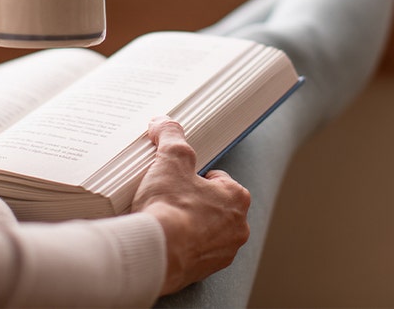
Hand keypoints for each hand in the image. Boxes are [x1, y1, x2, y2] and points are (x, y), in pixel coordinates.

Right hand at [132, 116, 250, 295]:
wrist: (155, 253)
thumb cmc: (169, 207)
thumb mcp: (170, 160)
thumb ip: (170, 136)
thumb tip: (163, 122)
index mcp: (238, 197)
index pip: (217, 180)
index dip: (194, 178)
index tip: (177, 182)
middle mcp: (238, 226)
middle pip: (213, 207)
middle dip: (193, 204)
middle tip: (169, 202)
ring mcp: (223, 251)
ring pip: (206, 232)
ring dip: (189, 227)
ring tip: (164, 223)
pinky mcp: (205, 271)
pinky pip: (194, 255)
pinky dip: (182, 249)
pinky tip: (165, 243)